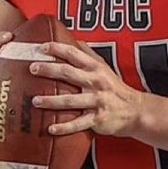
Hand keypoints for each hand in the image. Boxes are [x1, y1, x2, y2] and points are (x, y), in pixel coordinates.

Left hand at [27, 40, 143, 136]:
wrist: (135, 110)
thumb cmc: (116, 88)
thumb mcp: (105, 67)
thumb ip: (89, 54)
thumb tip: (74, 40)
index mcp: (95, 68)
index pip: (74, 53)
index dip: (56, 48)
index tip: (41, 47)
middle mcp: (96, 82)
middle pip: (69, 73)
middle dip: (49, 70)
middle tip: (32, 68)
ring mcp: (96, 101)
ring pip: (71, 100)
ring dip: (51, 101)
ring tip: (35, 100)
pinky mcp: (97, 118)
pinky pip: (78, 123)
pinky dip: (64, 127)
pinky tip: (50, 128)